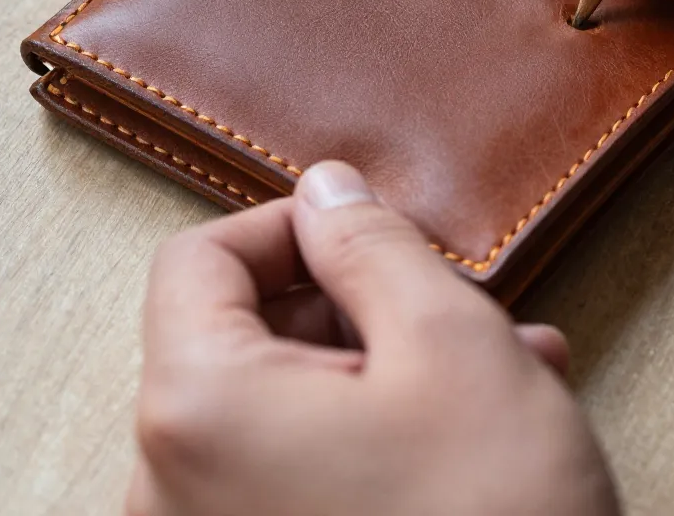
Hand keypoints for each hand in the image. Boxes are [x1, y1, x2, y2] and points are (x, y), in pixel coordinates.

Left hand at [126, 161, 618, 515]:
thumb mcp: (449, 341)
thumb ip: (372, 244)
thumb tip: (325, 187)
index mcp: (198, 411)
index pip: (200, 259)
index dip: (288, 225)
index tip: (366, 230)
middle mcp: (175, 489)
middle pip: (250, 333)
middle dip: (360, 303)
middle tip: (453, 301)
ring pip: (293, 404)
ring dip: (390, 365)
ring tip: (498, 362)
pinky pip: (305, 473)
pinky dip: (379, 433)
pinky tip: (477, 426)